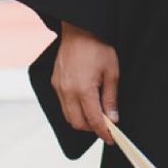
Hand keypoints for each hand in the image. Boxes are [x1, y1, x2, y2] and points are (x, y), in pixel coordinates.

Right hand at [53, 22, 119, 143]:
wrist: (79, 29)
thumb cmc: (98, 47)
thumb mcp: (112, 71)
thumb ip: (110, 97)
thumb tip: (113, 119)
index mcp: (83, 90)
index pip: (93, 120)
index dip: (103, 132)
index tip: (112, 139)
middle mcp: (67, 92)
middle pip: (78, 123)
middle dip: (92, 129)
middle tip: (106, 127)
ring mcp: (58, 88)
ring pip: (68, 116)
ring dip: (82, 121)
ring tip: (96, 115)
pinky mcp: (54, 83)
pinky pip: (62, 105)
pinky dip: (73, 110)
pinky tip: (84, 104)